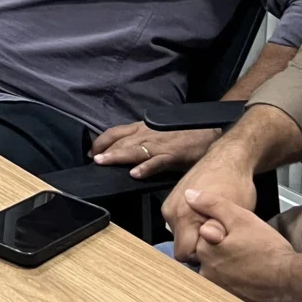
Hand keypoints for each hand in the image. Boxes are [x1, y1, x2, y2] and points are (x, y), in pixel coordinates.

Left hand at [90, 121, 219, 178]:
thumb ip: (140, 140)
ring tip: (103, 162)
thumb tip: (122, 151)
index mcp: (142, 128)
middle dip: (104, 150)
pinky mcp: (173, 155)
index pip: (115, 132)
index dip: (101, 141)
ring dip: (117, 156)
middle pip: (121, 141)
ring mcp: (160, 145)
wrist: (209, 133)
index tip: (92, 152)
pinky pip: (157, 162)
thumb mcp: (156, 132)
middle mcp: (147, 134)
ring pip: (134, 150)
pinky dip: (145, 168)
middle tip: (93, 161)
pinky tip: (135, 174)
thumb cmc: (182, 134)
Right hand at [162, 148, 257, 261]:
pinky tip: (207, 216)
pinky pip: (179, 224)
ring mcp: (169, 206)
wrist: (228, 160)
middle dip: (199, 245)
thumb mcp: (235, 213)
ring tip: (214, 223)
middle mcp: (171, 212)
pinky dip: (192, 225)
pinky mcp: (171, 202)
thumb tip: (206, 249)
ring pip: (180, 235)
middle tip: (220, 234)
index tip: (218, 247)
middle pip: (181, 245)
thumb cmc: (235, 185)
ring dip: (196, 235)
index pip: (184, 254)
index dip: (203, 255)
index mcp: (184, 216)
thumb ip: (220, 233)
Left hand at [187, 188, 301, 301]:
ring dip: (232, 268)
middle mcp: (207, 275)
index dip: (220, 233)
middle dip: (225, 252)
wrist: (293, 283)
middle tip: (248, 249)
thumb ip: (213, 205)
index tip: (237, 235)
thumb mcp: (241, 218)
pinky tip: (255, 278)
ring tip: (253, 264)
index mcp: (205, 252)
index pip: (203, 238)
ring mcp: (220, 292)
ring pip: (220, 274)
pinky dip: (240, 283)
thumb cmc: (268, 250)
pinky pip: (232, 290)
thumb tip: (189, 196)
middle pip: (210, 257)